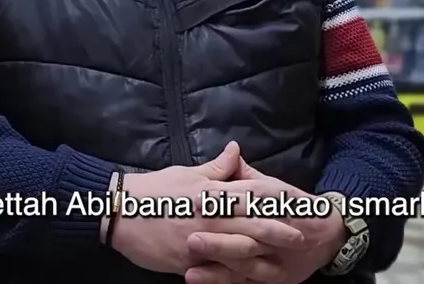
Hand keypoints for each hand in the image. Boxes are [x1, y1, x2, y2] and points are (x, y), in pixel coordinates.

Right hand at [109, 143, 307, 275]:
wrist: (120, 213)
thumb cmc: (154, 189)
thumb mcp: (186, 173)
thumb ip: (216, 169)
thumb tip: (236, 151)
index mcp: (212, 193)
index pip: (251, 196)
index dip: (276, 201)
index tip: (297, 205)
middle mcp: (211, 217)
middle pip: (252, 225)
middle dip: (279, 232)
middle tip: (303, 238)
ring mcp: (201, 241)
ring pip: (239, 251)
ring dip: (264, 255)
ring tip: (285, 260)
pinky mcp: (188, 261)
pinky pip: (216, 269)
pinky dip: (235, 273)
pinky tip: (251, 277)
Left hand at [185, 160, 347, 283]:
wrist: (328, 235)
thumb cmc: (292, 206)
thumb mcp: (272, 185)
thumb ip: (245, 173)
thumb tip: (228, 151)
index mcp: (272, 200)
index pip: (245, 198)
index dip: (221, 199)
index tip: (196, 198)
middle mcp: (274, 228)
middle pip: (245, 229)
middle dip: (219, 230)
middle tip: (191, 231)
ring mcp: (274, 255)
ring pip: (246, 256)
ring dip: (219, 254)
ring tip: (192, 253)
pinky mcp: (272, 276)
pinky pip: (245, 278)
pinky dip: (222, 279)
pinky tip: (197, 276)